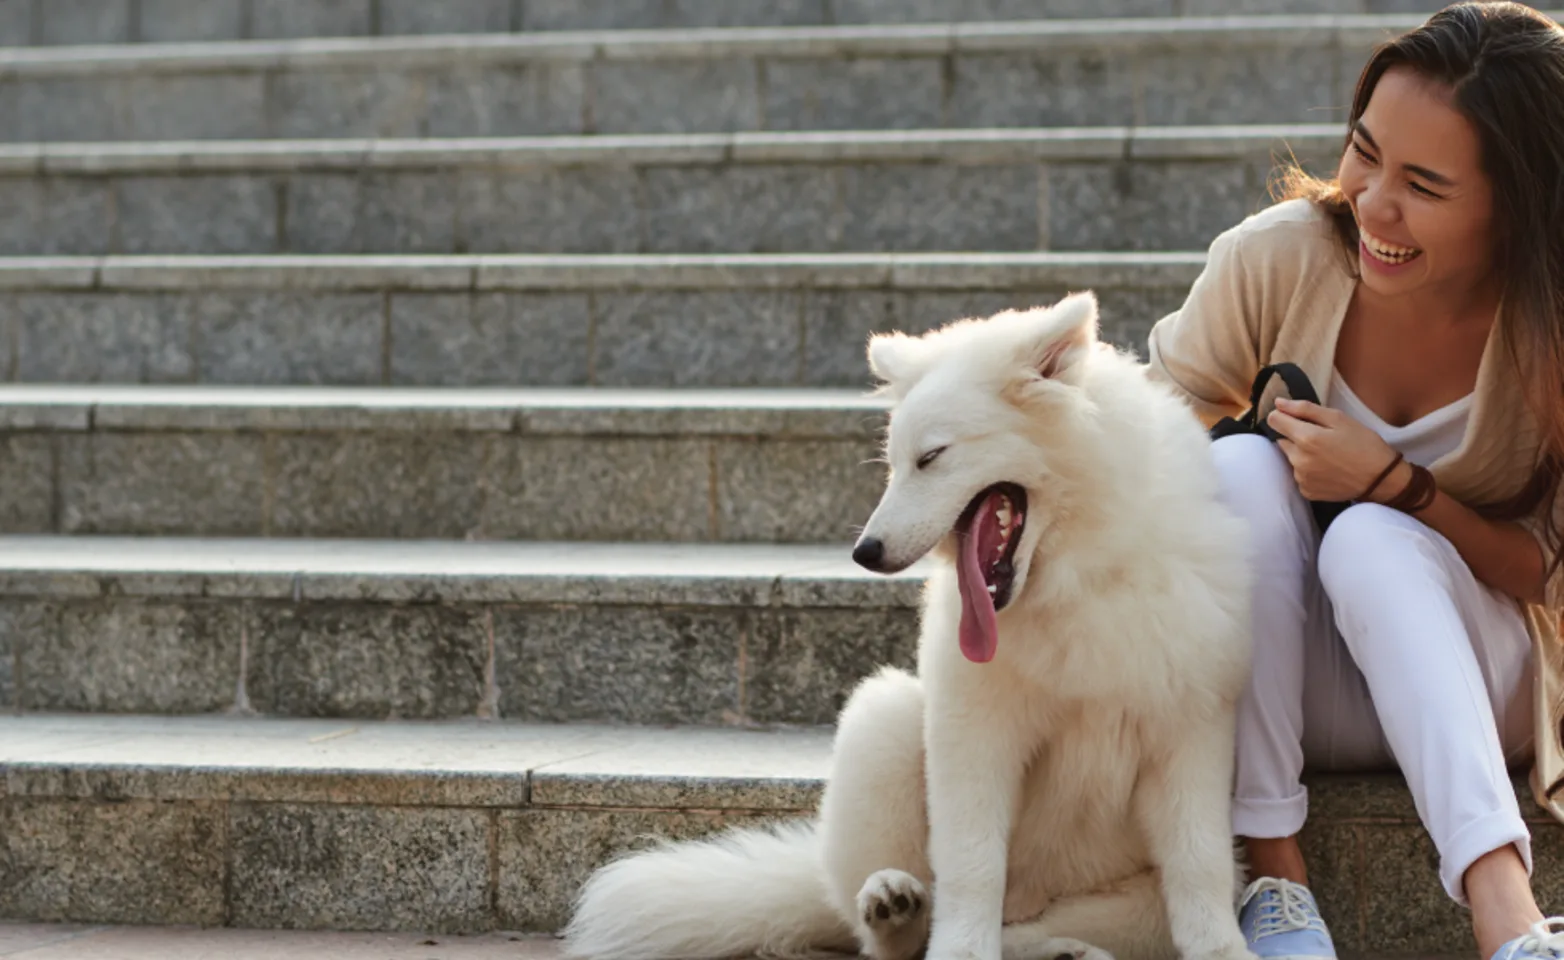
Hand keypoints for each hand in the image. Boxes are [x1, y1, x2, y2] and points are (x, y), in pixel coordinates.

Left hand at [1265, 398, 1402, 502]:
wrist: (1381, 478)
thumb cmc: (1363, 444)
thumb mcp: (1339, 419)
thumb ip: (1305, 409)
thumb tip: (1278, 403)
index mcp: (1306, 438)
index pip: (1274, 420)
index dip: (1284, 415)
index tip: (1297, 417)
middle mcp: (1298, 460)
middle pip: (1282, 440)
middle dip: (1296, 436)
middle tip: (1322, 438)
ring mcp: (1301, 478)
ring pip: (1291, 458)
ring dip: (1302, 454)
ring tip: (1327, 454)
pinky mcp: (1306, 491)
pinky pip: (1299, 475)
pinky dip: (1309, 470)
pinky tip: (1327, 469)